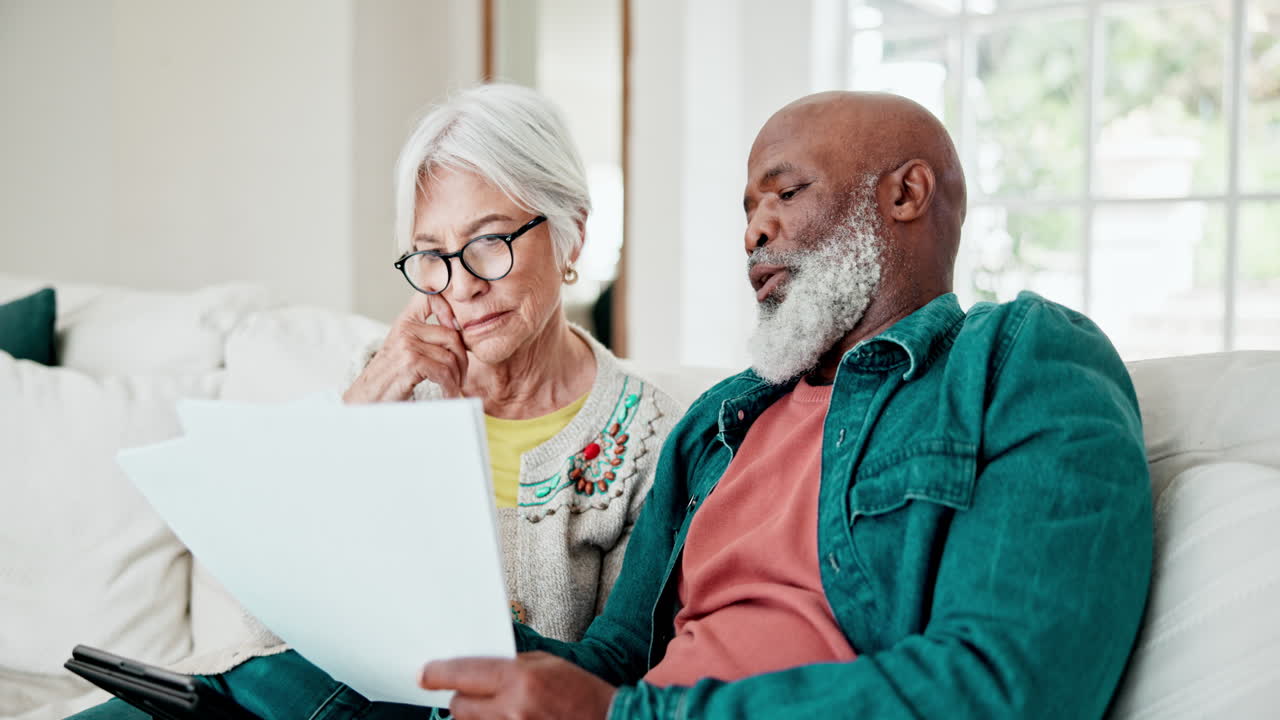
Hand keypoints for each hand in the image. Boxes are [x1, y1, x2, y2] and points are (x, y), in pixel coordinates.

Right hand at [343, 292, 468, 401]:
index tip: (456, 330)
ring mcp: (408, 344)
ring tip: (453, 387)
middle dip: (462, 358)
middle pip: (451, 335)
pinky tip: (447, 394)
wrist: (366, 398)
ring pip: (450, 357)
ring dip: (456, 377)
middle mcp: (406, 329)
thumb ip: (424, 338)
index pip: (429, 297)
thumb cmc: (388, 378)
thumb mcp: (403, 350)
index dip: (448, 307)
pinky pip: (444, 372)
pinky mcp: (411, 362)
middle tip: (460, 376)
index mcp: (405, 322)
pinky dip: (450, 387)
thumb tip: (456, 332)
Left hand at [420, 652, 616, 719]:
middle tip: (472, 693)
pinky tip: (504, 716)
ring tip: (497, 708)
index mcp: (521, 679)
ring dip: (475, 717)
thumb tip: (478, 670)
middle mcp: (513, 710)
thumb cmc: (582, 692)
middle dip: (462, 698)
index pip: (463, 674)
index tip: (424, 674)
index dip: (438, 674)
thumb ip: (512, 666)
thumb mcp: (549, 664)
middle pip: (460, 707)